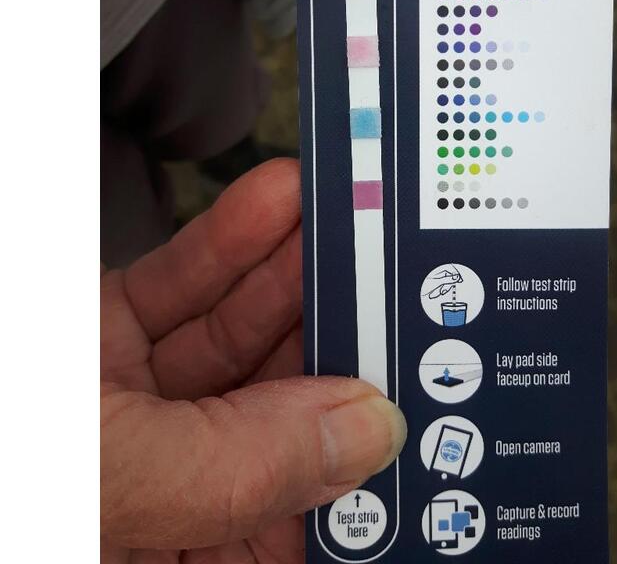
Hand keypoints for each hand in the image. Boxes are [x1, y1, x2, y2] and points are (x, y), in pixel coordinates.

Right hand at [101, 159, 405, 561]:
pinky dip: (226, 243)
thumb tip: (368, 436)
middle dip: (331, 337)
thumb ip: (243, 468)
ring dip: (291, 271)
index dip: (356, 465)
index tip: (411, 392)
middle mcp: (149, 488)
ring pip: (234, 337)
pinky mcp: (93, 335)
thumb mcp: (109, 481)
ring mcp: (121, 406)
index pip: (287, 525)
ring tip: (350, 218)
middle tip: (394, 276)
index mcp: (159, 558)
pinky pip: (178, 286)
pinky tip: (275, 200)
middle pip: (272, 411)